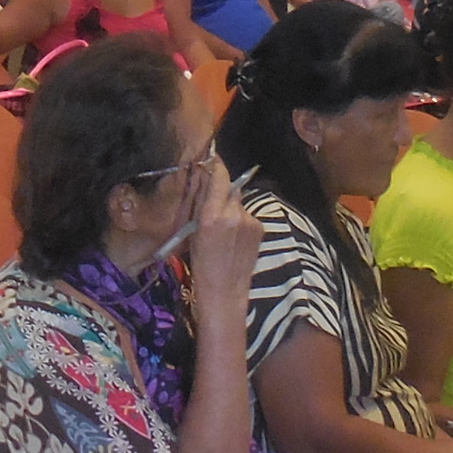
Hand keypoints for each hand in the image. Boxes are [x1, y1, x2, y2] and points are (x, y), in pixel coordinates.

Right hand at [184, 157, 262, 319]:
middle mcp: (234, 213)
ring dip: (231, 207)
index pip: (219, 175)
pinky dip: (240, 221)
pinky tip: (234, 239)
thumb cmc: (200, 266)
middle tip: (211, 202)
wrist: (224, 293)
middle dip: (221, 189)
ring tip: (223, 230)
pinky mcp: (260, 229)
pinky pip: (247, 216)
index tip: (210, 158)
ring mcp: (250, 221)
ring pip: (239, 202)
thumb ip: (199, 205)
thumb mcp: (192, 233)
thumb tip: (203, 180)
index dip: (215, 164)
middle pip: (230, 186)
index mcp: (212, 215)